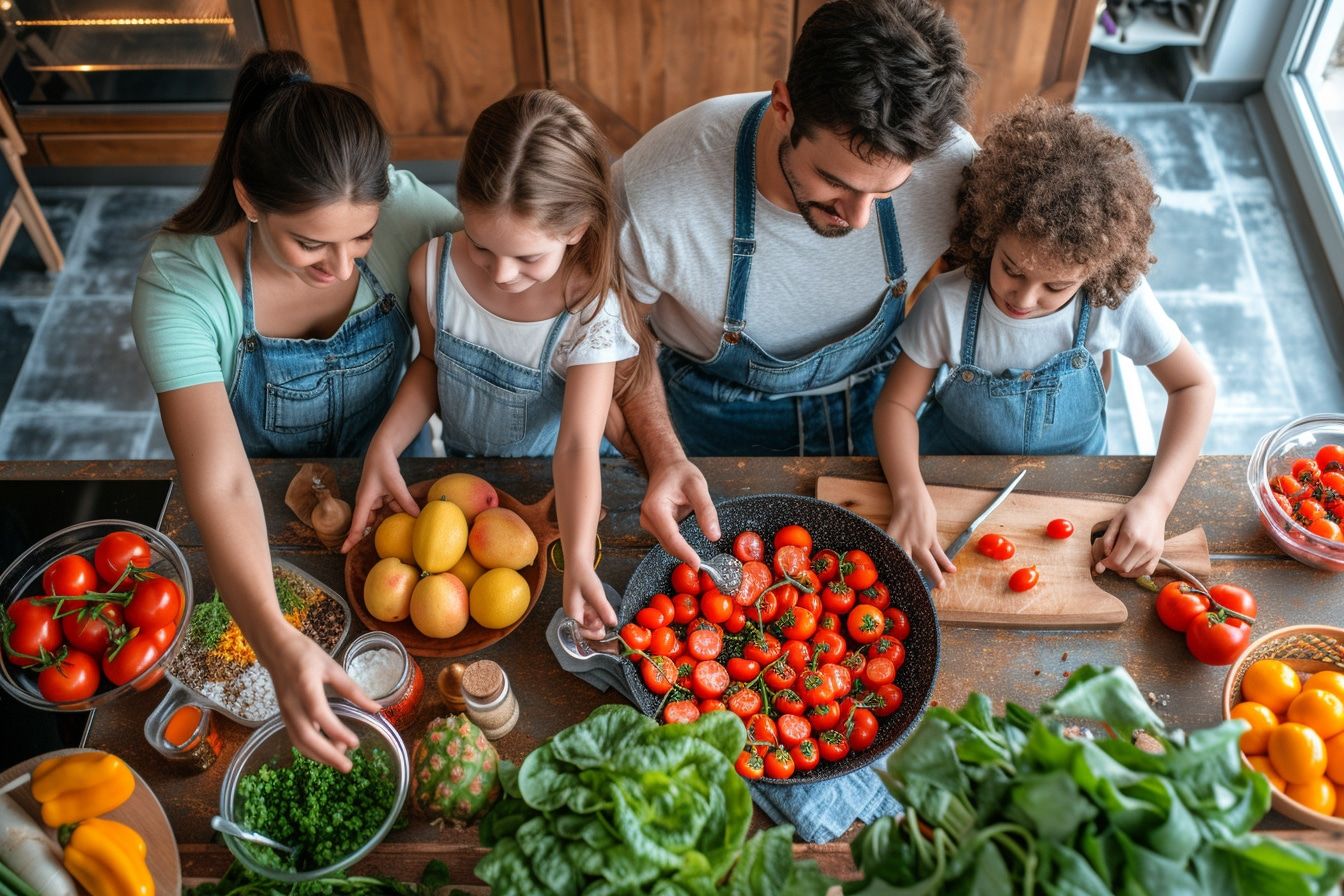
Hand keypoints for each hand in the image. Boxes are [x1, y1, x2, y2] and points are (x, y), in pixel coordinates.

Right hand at [253, 624, 381, 770]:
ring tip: (341, 760)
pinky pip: (296, 737)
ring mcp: (285, 711)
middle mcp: (291, 702)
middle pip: (306, 735)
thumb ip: (352, 690)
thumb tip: (376, 709)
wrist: (275, 649)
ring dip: (319, 755)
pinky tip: (326, 752)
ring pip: (299, 741)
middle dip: (327, 754)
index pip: (319, 713)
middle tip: (348, 766)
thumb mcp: (332, 667)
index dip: (336, 731)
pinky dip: (310, 749)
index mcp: (305, 685)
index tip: (355, 743)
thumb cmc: (305, 654)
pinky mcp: (284, 715)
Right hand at [342, 440, 417, 552]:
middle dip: (375, 531)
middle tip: (380, 543)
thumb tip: (417, 516)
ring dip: (392, 516)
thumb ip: (405, 501)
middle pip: (370, 523)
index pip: (357, 524)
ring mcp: (375, 500)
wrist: (382, 451)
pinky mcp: (382, 497)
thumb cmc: (383, 465)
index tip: (344, 552)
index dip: (351, 539)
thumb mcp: (396, 484)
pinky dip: (397, 508)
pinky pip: (390, 508)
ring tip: (399, 521)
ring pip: (383, 516)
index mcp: (364, 501)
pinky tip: (406, 509)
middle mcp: (367, 503)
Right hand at [563, 565, 616, 638]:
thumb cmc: (583, 575)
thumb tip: (613, 624)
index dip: (592, 634)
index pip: (580, 633)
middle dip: (596, 627)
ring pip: (588, 623)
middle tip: (607, 620)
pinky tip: (601, 606)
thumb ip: (603, 609)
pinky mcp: (581, 606)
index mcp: (572, 612)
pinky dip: (597, 614)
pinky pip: (590, 615)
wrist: (578, 562)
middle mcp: (572, 613)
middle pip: (584, 629)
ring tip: (604, 610)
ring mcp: (576, 609)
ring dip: (598, 620)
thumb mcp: (595, 592)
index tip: (604, 631)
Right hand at [640, 458, 719, 568]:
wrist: (667, 466)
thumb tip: (714, 536)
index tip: (697, 564)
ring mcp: (648, 523)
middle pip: (668, 544)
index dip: (684, 552)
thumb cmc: (681, 473)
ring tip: (700, 557)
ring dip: (683, 550)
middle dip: (685, 555)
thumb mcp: (698, 486)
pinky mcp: (653, 526)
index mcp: (655, 508)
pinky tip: (691, 547)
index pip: (671, 537)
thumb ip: (706, 511)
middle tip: (705, 566)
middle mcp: (647, 518)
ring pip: (668, 544)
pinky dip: (680, 545)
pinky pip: (668, 540)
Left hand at [885, 484, 953, 587]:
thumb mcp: (893, 533)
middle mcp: (904, 545)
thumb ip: (897, 547)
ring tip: (941, 587)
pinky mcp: (930, 537)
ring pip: (928, 562)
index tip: (896, 590)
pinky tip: (952, 570)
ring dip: (935, 576)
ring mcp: (918, 541)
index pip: (892, 564)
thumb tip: (900, 562)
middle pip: (909, 567)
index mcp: (892, 544)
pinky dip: (946, 561)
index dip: (894, 576)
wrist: (910, 498)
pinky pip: (938, 552)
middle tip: (918, 594)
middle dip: (914, 581)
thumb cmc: (901, 516)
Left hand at [1092, 493, 1167, 576]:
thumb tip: (1106, 555)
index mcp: (1130, 536)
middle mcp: (1144, 545)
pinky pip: (1148, 570)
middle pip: (1124, 567)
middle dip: (1113, 567)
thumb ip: (1108, 538)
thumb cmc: (1133, 511)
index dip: (1105, 564)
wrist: (1154, 506)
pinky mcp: (1159, 552)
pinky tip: (1130, 567)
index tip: (1101, 562)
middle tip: (1109, 561)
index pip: (1115, 560)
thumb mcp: (1115, 520)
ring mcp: (1153, 550)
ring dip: (1124, 569)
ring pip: (1134, 570)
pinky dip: (1137, 572)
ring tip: (1119, 559)